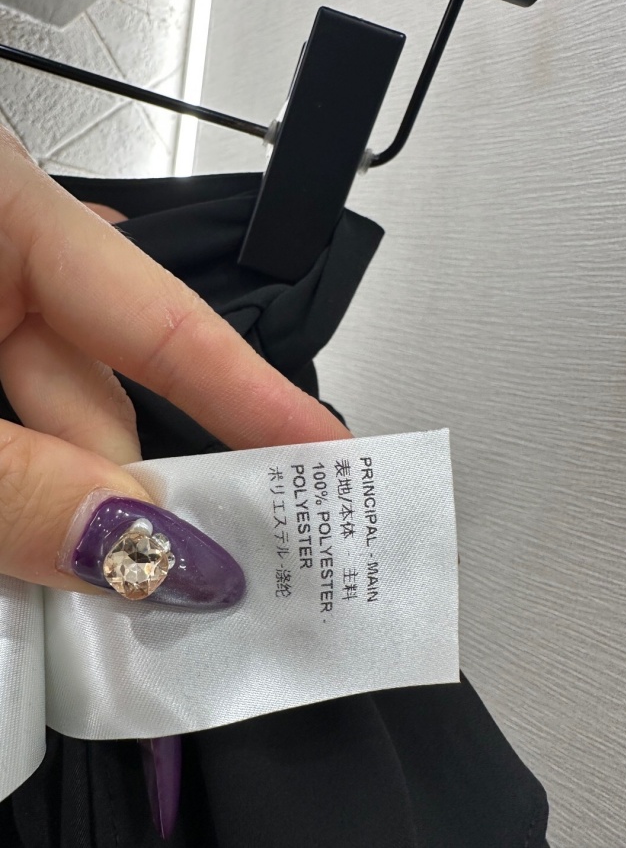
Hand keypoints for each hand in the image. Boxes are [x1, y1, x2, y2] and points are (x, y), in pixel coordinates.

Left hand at [0, 127, 349, 596]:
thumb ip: (19, 484)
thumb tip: (140, 542)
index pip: (166, 314)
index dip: (255, 397)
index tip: (326, 455)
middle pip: (114, 386)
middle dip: (147, 487)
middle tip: (196, 575)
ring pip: (62, 423)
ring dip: (77, 504)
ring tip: (103, 579)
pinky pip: (24, 432)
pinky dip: (36, 491)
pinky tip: (42, 542)